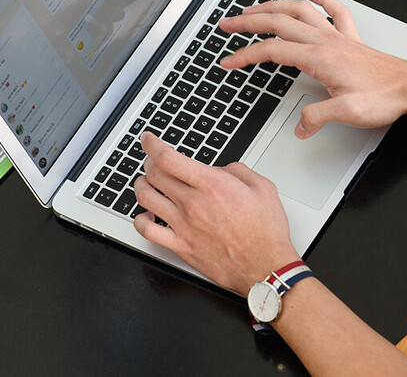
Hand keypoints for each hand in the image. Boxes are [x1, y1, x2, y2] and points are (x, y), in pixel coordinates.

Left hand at [133, 132, 299, 294]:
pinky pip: (147, 230)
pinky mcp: (180, 246)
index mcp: (212, 185)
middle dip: (150, 162)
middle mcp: (193, 203)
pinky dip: (140, 219)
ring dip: (142, 184)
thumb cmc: (266, 232)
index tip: (149, 140)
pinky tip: (147, 215)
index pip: (168, 158)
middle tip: (153, 160)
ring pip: (145, 197)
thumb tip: (221, 168)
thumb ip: (238, 170)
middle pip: (154, 174)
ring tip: (147, 182)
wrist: (265, 266)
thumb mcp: (263, 187)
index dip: (152, 144)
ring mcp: (183, 225)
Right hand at [218, 0, 406, 138]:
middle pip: (278, 23)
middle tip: (227, 25)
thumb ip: (317, 118)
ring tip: (253, 7)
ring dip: (273, 6)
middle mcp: (326, 41)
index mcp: (319, 58)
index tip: (228, 63)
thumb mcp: (347, 113)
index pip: (272, 51)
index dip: (245, 56)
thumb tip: (298, 127)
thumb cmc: (383, 97)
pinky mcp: (350, 38)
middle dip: (248, 22)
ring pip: (299, 11)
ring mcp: (337, 36)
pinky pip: (334, 9)